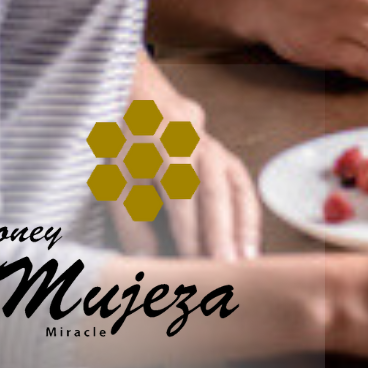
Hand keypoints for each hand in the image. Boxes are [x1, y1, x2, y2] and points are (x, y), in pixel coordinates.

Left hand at [114, 59, 259, 259]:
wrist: (147, 102)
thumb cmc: (129, 145)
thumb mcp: (117, 179)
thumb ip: (131, 220)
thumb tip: (145, 260)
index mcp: (165, 150)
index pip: (180, 196)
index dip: (187, 230)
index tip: (191, 262)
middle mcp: (198, 148)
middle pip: (214, 193)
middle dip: (221, 231)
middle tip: (227, 265)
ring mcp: (217, 151)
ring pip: (236, 189)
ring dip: (244, 225)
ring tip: (247, 259)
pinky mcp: (227, 158)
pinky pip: (244, 187)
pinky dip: (249, 216)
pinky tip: (250, 242)